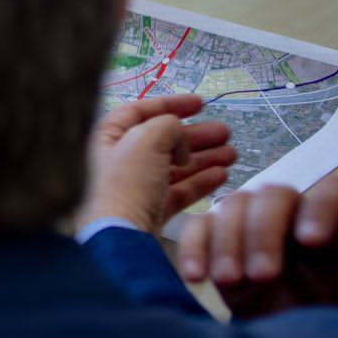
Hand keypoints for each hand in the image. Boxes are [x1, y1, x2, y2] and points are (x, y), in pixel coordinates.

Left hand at [77, 95, 235, 234]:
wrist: (120, 234)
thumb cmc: (125, 183)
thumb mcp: (146, 139)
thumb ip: (168, 126)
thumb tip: (180, 139)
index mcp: (106, 136)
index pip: (140, 111)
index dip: (172, 105)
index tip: (200, 104)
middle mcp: (116, 160)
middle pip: (162, 140)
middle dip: (195, 135)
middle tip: (224, 132)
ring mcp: (133, 187)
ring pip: (173, 166)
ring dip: (203, 158)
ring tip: (232, 153)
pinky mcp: (149, 210)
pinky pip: (178, 191)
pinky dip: (200, 182)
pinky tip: (221, 175)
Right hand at [178, 177, 337, 316]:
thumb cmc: (318, 319)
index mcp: (336, 228)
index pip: (331, 194)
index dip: (320, 209)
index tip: (311, 242)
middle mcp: (292, 216)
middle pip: (276, 195)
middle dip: (264, 233)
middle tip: (264, 275)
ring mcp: (250, 222)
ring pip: (234, 205)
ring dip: (228, 243)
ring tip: (231, 280)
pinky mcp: (215, 237)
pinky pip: (198, 227)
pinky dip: (194, 249)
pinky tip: (196, 277)